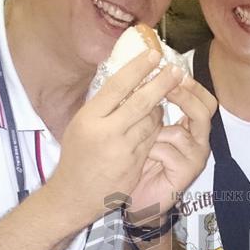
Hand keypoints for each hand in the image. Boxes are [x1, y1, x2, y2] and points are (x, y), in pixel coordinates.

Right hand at [49, 48, 189, 228]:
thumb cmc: (77, 154)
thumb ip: (101, 106)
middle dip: (161, 83)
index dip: (138, 68)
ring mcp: (123, 150)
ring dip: (158, 108)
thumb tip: (125, 79)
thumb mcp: (80, 125)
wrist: (74, 195)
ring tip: (159, 99)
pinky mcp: (134, 164)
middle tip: (175, 69)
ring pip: (151, 121)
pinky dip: (155, 129)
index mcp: (89, 118)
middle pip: (141, 102)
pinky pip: (151, 139)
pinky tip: (154, 123)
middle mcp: (107, 132)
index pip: (118, 86)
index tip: (153, 54)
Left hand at [127, 74, 216, 217]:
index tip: (172, 69)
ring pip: (180, 131)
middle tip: (168, 85)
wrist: (137, 198)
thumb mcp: (145, 131)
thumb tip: (144, 77)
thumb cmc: (140, 163)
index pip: (204, 100)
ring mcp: (195, 157)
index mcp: (191, 128)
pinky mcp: (187, 171)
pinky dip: (150, 150)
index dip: (191, 85)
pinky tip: (141, 157)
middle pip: (204, 110)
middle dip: (185, 96)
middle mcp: (199, 140)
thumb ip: (151, 110)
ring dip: (155, 131)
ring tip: (139, 139)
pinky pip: (168, 150)